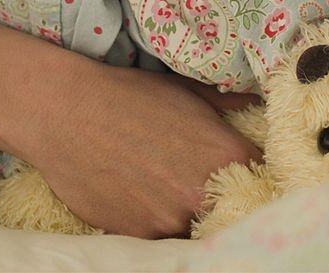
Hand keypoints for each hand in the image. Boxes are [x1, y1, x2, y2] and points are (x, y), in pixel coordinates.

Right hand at [31, 60, 260, 237]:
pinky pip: (161, 236)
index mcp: (226, 156)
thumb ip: (228, 104)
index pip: (262, 178)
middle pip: (231, 210)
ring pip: (194, 226)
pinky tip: (146, 197)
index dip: (258, 177)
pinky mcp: (136, 236)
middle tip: (208, 184)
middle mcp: (202, 195)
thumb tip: (255, 102)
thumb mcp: (189, 92)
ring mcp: (168, 221)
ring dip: (190, 213)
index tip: (249, 174)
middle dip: (226, 199)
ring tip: (169, 188)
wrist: (66, 113)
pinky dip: (159, 222)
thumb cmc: (131, 96)